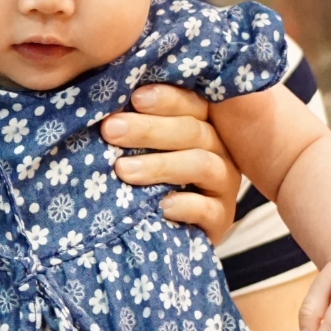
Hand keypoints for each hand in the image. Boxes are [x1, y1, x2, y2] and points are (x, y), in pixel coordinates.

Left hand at [100, 84, 241, 244]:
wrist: (160, 231)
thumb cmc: (145, 179)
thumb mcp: (139, 150)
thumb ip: (131, 128)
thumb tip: (107, 113)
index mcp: (201, 124)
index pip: (192, 103)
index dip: (166, 99)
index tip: (135, 98)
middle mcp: (219, 150)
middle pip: (193, 131)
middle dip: (149, 129)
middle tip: (111, 130)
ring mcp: (223, 184)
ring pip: (201, 165)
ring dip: (161, 165)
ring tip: (122, 170)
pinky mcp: (221, 218)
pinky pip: (209, 210)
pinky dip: (185, 205)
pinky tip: (161, 205)